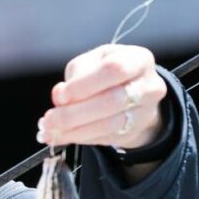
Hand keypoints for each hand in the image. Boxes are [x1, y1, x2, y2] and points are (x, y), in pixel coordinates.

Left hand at [37, 44, 166, 148]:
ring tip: (51, 131)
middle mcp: (148, 86)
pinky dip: (79, 138)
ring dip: (75, 130)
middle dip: (74, 113)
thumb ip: (77, 74)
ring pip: (109, 125)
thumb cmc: (108, 73)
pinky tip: (62, 136)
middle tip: (49, 119)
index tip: (60, 95)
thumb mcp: (92, 61)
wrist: (134, 93)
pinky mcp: (135, 131)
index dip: (84, 85)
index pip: (113, 70)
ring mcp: (145, 112)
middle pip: (111, 101)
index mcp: (138, 60)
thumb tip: (61, 96)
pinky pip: (105, 138)